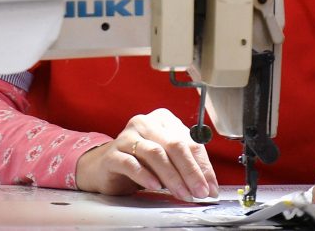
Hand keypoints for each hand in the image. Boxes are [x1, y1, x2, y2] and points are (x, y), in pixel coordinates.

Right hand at [74, 108, 218, 200]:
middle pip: (174, 145)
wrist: (104, 167)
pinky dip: (145, 175)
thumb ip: (186, 167)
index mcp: (163, 120)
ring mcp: (127, 137)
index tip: (210, 186)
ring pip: (155, 153)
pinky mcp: (112, 154)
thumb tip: (208, 185)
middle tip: (199, 191)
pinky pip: (131, 163)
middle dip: (190, 171)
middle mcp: (145, 123)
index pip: (190, 141)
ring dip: (172, 176)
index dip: (202, 165)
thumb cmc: (140, 162)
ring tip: (181, 193)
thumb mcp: (167, 160)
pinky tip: (155, 185)